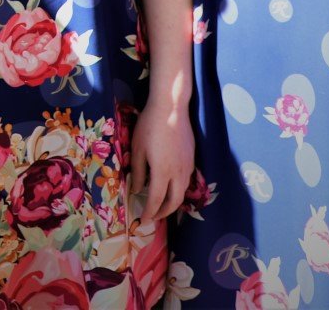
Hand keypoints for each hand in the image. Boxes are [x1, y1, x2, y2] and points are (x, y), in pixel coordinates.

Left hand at [129, 101, 191, 221]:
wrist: (171, 108)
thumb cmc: (149, 126)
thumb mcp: (137, 149)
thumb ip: (137, 172)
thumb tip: (136, 190)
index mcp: (162, 172)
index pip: (156, 200)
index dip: (150, 212)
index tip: (143, 220)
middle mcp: (178, 173)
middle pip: (175, 201)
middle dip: (164, 213)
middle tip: (154, 217)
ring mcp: (188, 166)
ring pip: (183, 192)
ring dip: (173, 202)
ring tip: (161, 205)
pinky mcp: (192, 158)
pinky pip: (186, 180)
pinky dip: (178, 189)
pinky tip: (170, 186)